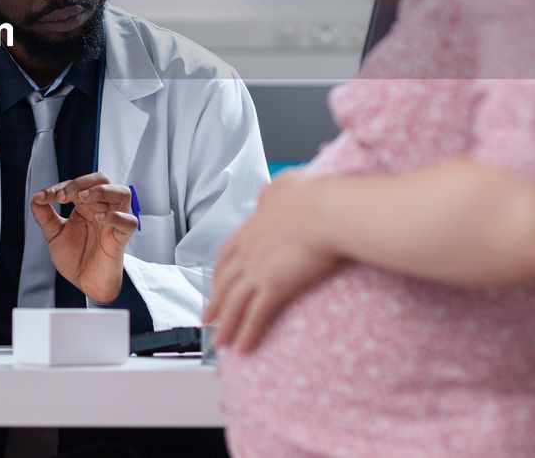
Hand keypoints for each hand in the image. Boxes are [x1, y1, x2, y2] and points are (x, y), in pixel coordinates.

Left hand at [30, 173, 137, 303]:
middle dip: (81, 183)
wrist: (86, 284)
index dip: (58, 187)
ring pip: (122, 193)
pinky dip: (116, 216)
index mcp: (86, 206)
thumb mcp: (55, 235)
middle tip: (63, 196)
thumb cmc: (76, 258)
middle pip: (101, 180)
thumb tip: (35, 199)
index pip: (77, 185)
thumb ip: (45, 217)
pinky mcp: (121, 238)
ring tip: (82, 198)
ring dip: (101, 191)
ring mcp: (113, 222)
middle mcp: (102, 209)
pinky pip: (129, 222)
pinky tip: (99, 217)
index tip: (42, 198)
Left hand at [203, 173, 340, 353]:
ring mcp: (257, 269)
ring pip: (234, 304)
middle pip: (224, 283)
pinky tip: (243, 349)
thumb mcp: (286, 186)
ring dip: (225, 326)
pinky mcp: (273, 286)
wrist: (328, 210)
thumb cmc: (315, 196)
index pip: (225, 254)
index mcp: (251, 228)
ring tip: (220, 343)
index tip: (213, 285)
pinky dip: (247, 334)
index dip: (217, 272)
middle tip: (207, 320)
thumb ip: (272, 192)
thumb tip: (264, 193)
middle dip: (214, 303)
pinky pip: (255, 316)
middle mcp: (248, 250)